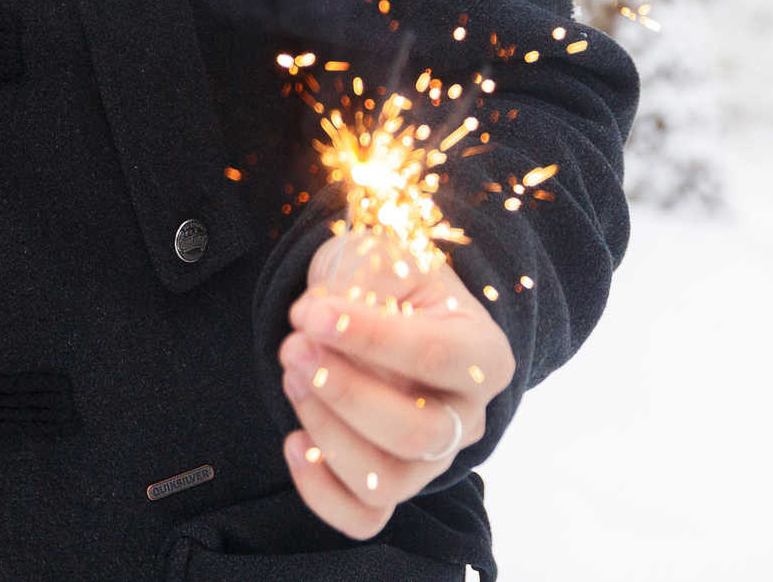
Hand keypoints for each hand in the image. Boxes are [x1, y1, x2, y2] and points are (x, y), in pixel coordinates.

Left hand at [277, 230, 516, 538]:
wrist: (381, 304)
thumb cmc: (390, 282)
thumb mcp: (384, 255)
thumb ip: (362, 280)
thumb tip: (313, 318)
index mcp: (481, 352)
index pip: (434, 356)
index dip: (369, 339)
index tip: (311, 315)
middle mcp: (466, 415)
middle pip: (417, 433)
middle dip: (344, 392)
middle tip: (293, 348)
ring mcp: (431, 458)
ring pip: (387, 479)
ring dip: (327, 432)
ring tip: (291, 378)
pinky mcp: (391, 482)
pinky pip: (364, 517)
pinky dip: (322, 492)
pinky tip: (294, 443)